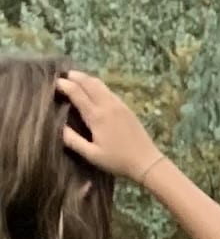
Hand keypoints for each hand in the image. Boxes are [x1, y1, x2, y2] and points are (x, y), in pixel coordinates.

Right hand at [55, 69, 162, 187]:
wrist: (147, 162)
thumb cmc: (118, 161)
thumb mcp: (92, 155)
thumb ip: (73, 140)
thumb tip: (57, 126)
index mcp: (96, 115)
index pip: (76, 92)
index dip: (63, 85)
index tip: (54, 84)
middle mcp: (106, 104)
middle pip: (87, 81)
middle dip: (73, 76)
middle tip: (62, 76)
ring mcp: (117, 104)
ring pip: (98, 83)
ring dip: (85, 78)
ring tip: (75, 79)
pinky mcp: (125, 106)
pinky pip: (107, 89)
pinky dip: (96, 85)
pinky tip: (93, 90)